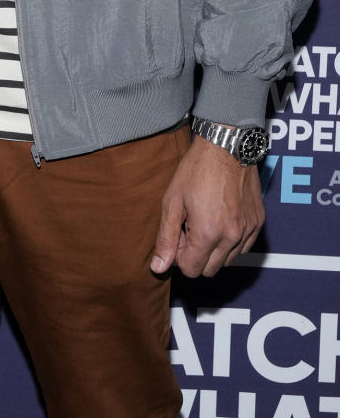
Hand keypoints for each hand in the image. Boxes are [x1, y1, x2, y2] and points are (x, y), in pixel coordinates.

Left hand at [150, 134, 264, 278]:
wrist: (227, 147)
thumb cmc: (196, 171)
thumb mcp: (172, 202)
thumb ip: (166, 239)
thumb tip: (158, 268)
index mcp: (208, 234)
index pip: (192, 270)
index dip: (180, 256)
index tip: (178, 234)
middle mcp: (232, 237)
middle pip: (209, 270)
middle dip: (196, 255)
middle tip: (189, 228)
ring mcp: (248, 230)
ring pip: (227, 261)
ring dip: (214, 250)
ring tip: (205, 221)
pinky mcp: (258, 223)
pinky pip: (243, 247)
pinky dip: (231, 242)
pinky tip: (221, 220)